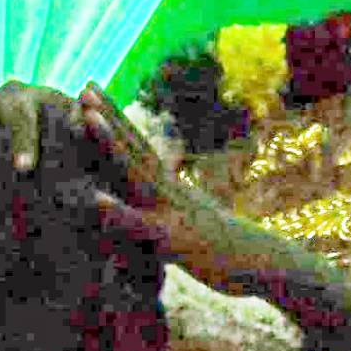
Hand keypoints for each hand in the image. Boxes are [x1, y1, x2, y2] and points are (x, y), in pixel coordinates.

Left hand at [75, 84, 308, 305]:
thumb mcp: (193, 226)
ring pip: (137, 172)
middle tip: (86, 85)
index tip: (94, 91)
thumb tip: (157, 205)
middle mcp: (170, 191)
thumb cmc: (228, 251)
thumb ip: (170, 213)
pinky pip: (142, 226)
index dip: (116, 118)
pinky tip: (96, 198)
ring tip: (87, 115)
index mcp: (171, 188)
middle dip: (108, 117)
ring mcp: (173, 211)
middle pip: (135, 148)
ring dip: (111, 143)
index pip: (140, 146)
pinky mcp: (175, 241)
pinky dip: (119, 212)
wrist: (263, 264)